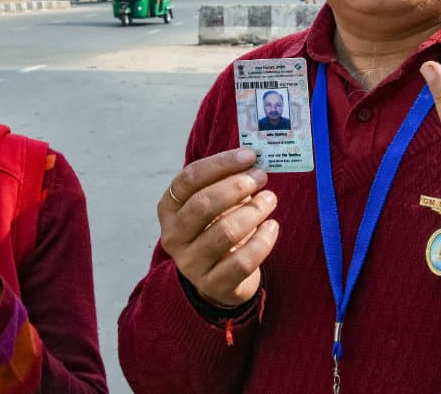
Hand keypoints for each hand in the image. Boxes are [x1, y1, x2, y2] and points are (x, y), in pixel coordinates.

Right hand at [159, 147, 278, 308]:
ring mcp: (190, 263)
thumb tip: (252, 161)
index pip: (189, 179)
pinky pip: (242, 261)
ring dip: (253, 211)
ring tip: (270, 200)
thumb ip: (226, 182)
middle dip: (237, 187)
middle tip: (261, 177)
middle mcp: (173, 236)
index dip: (220, 164)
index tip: (249, 156)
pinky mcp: (212, 284)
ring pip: (225, 232)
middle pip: (203, 205)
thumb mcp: (214, 204)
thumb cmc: (218, 228)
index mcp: (168, 208)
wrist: (219, 279)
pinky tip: (272, 227)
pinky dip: (262, 241)